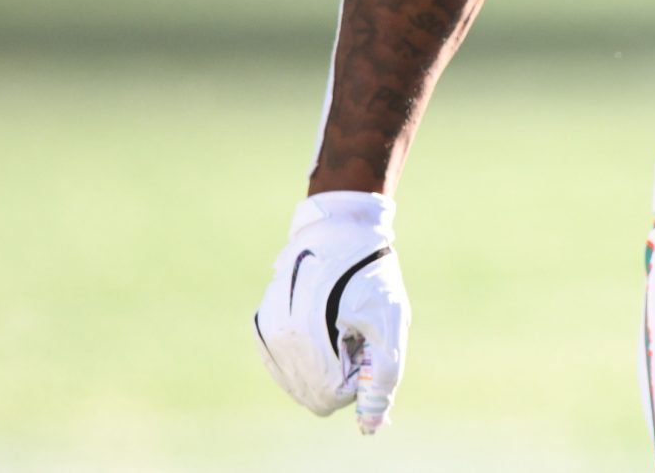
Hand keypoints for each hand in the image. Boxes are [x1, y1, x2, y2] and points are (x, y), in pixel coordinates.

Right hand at [253, 191, 409, 433]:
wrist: (339, 230)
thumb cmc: (371, 273)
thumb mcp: (391, 320)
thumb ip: (384, 374)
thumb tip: (372, 424)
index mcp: (307, 340)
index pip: (332, 397)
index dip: (358, 376)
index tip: (366, 342)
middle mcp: (278, 341)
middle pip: (313, 395)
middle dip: (340, 373)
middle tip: (353, 333)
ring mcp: (266, 333)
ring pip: (298, 383)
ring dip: (323, 364)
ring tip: (338, 323)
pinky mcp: (262, 325)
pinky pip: (285, 365)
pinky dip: (307, 356)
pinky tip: (322, 323)